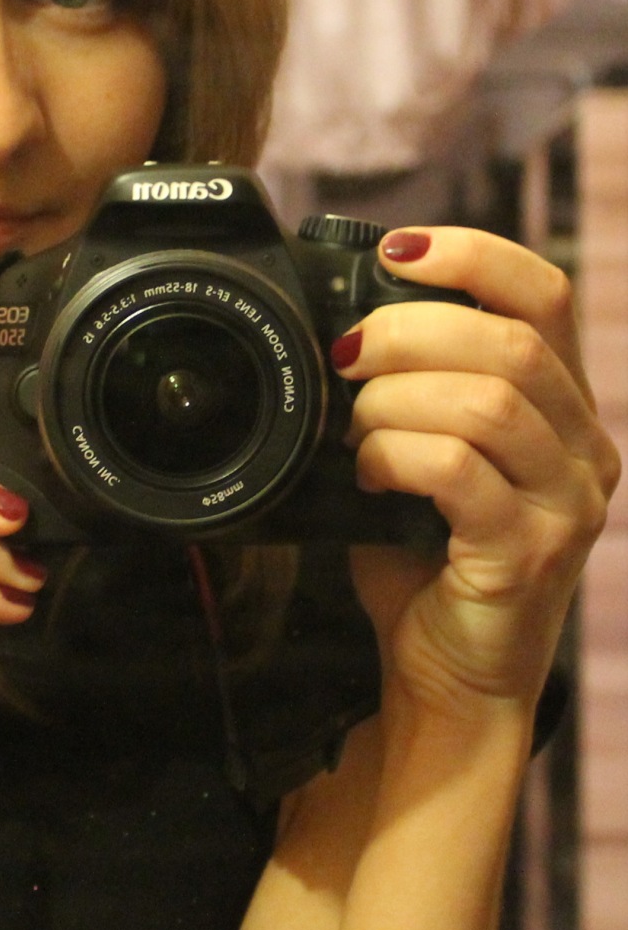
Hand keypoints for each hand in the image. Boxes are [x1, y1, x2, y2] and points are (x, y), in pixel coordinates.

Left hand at [335, 228, 619, 721]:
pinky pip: (458, 470)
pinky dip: (395, 456)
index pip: (544, 294)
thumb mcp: (428, 454)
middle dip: (409, 330)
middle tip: (348, 356)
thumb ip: (414, 390)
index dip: (471, 255)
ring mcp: (567, 502)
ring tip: (355, 426)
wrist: (449, 678)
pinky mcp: (530, 551)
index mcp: (564, 409)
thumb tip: (346, 321)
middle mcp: (584, 449)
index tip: (397, 251)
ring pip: (486, 400)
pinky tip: (367, 474)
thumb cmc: (426, 563)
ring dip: (395, 400)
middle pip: (511, 340)